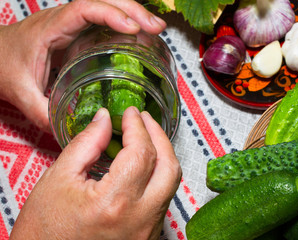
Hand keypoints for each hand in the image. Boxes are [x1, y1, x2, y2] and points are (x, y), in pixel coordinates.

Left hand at [0, 0, 165, 131]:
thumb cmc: (2, 64)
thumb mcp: (21, 92)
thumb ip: (43, 113)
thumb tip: (70, 130)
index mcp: (51, 28)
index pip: (85, 9)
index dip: (111, 15)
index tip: (133, 29)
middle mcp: (65, 20)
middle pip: (104, 0)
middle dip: (133, 10)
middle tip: (156, 27)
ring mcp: (73, 24)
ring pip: (107, 5)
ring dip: (133, 13)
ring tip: (155, 29)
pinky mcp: (78, 32)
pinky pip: (105, 21)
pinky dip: (125, 24)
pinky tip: (139, 37)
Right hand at [9, 106, 181, 239]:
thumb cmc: (44, 229)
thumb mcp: (58, 178)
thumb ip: (87, 143)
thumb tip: (105, 119)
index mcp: (114, 203)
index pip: (141, 153)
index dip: (138, 127)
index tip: (130, 113)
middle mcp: (139, 220)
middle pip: (168, 167)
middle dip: (159, 137)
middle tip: (144, 120)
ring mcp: (147, 231)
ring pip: (170, 184)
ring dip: (161, 155)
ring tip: (145, 137)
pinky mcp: (147, 236)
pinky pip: (161, 199)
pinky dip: (156, 175)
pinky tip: (142, 164)